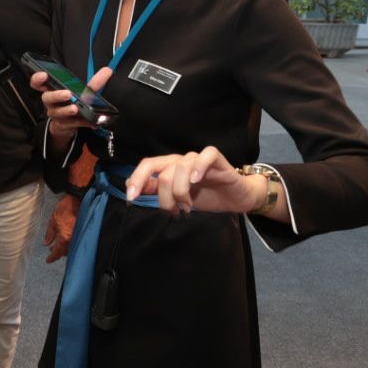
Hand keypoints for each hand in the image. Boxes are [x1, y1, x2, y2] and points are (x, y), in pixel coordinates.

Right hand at [31, 66, 112, 148]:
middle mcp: (51, 102)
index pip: (37, 83)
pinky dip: (83, 122)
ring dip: (66, 110)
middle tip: (68, 94)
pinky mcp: (64, 125)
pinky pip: (72, 123)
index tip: (44, 75)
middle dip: (56, 95)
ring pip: (58, 113)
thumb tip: (108, 70)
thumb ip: (94, 82)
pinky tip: (92, 121)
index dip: (38, 78)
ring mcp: (56, 114)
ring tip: (75, 108)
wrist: (67, 124)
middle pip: (47, 98)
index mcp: (51, 90)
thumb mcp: (83, 91)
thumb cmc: (72, 102)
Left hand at [45, 193, 77, 261]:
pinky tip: (67, 240)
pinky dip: (71, 243)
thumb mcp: (53, 221)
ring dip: (65, 248)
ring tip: (58, 244)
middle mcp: (74, 240)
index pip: (58, 252)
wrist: (78, 199)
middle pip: (66, 253)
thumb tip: (46, 243)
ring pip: (72, 248)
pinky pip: (77, 242)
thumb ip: (50, 234)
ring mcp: (80, 236)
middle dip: (58, 253)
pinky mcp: (84, 232)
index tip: (48, 260)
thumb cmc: (65, 208)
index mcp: (65, 238)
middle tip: (51, 250)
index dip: (52, 257)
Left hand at [124, 146, 258, 216]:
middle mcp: (182, 161)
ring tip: (187, 207)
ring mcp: (199, 159)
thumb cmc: (206, 197)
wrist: (236, 198)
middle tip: (172, 212)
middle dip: (164, 196)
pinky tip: (196, 180)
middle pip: (163, 171)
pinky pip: (207, 155)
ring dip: (182, 191)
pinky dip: (199, 166)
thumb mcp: (177, 199)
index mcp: (170, 168)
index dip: (137, 179)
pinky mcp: (217, 160)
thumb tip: (131, 189)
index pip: (148, 166)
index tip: (131, 198)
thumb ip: (156, 192)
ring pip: (181, 167)